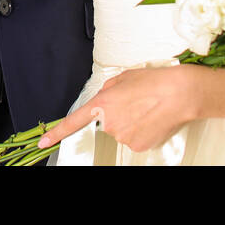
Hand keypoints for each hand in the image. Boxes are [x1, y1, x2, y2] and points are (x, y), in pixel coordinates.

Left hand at [36, 64, 199, 153]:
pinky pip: (133, 139)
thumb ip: (108, 90)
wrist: (180, 94)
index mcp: (103, 103)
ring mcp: (123, 136)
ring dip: (130, 123)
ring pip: (121, 131)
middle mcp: (110, 122)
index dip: (57, 133)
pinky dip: (141, 132)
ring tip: (147, 109)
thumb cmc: (154, 82)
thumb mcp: (124, 78)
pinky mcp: (137, 146)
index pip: (74, 122)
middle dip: (117, 115)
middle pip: (106, 123)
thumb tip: (105, 100)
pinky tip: (151, 120)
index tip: (44, 142)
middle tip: (136, 103)